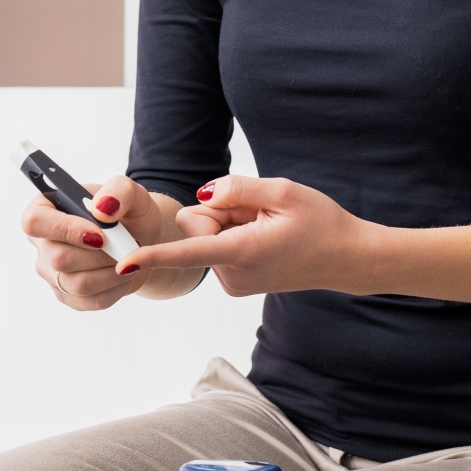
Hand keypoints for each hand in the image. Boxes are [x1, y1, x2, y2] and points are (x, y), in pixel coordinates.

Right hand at [21, 175, 177, 311]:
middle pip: (57, 258)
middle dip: (100, 254)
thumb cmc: (128, 213)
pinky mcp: (66, 295)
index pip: (34, 222)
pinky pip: (89, 301)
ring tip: (127, 259)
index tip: (100, 234)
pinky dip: (115, 288)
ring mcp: (50, 272)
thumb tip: (101, 208)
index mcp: (46, 208)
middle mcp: (41, 242)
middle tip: (125, 245)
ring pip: (76, 284)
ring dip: (111, 272)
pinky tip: (123, 274)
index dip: (66, 229)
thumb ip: (119, 190)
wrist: (139, 241)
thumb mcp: (132, 192)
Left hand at [117, 175, 376, 295]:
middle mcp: (232, 274)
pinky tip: (266, 236)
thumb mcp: (283, 192)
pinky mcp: (235, 282)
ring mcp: (233, 282)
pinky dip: (237, 234)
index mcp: (241, 252)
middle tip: (262, 213)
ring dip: (233, 222)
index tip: (124, 264)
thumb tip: (201, 196)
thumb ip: (236, 188)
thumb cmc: (321, 223)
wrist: (346, 258)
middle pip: (197, 224)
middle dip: (221, 210)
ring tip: (269, 227)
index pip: (187, 252)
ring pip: (208, 233)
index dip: (153, 255)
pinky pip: (218, 243)